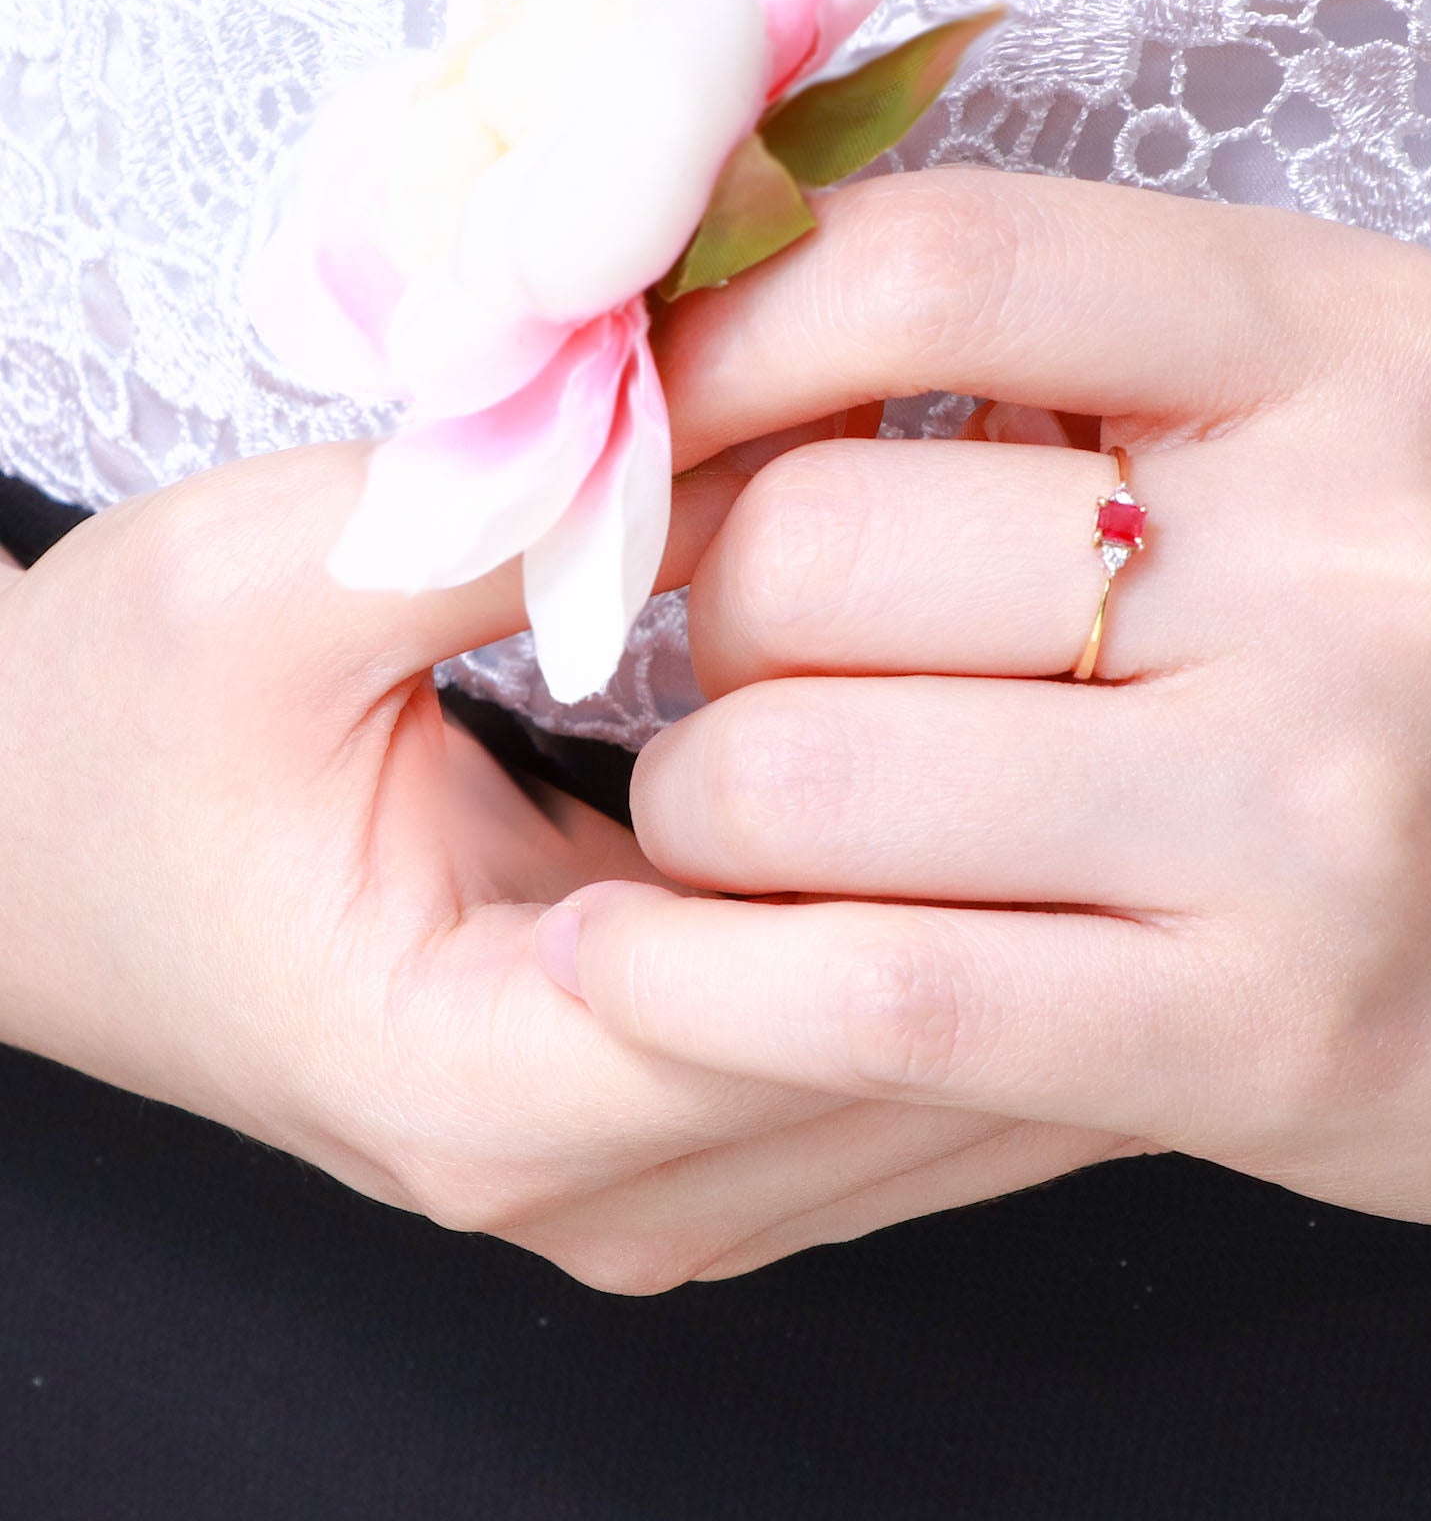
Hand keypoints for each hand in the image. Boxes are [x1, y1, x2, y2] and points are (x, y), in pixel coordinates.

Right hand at [0, 439, 1125, 1292]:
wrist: (50, 851)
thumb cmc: (124, 731)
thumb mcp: (270, 583)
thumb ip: (504, 507)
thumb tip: (738, 413)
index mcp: (488, 1083)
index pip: (815, 991)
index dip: (952, 806)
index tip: (1048, 636)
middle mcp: (607, 1184)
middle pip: (931, 1058)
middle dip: (1049, 863)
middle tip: (1152, 665)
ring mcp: (669, 1182)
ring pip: (961, 1089)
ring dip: (1060, 911)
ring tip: (1141, 722)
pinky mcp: (701, 1138)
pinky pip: (920, 1076)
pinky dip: (1006, 950)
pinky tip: (1067, 805)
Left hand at [541, 166, 1430, 1231]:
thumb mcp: (1335, 424)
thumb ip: (1071, 365)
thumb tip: (728, 351)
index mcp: (1352, 346)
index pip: (930, 267)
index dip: (715, 342)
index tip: (637, 428)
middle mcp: (1355, 554)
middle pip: (825, 542)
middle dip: (695, 611)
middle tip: (712, 661)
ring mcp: (1323, 802)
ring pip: (809, 774)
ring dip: (691, 804)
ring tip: (726, 818)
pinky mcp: (1273, 1027)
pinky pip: (886, 990)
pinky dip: (696, 984)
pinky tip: (627, 968)